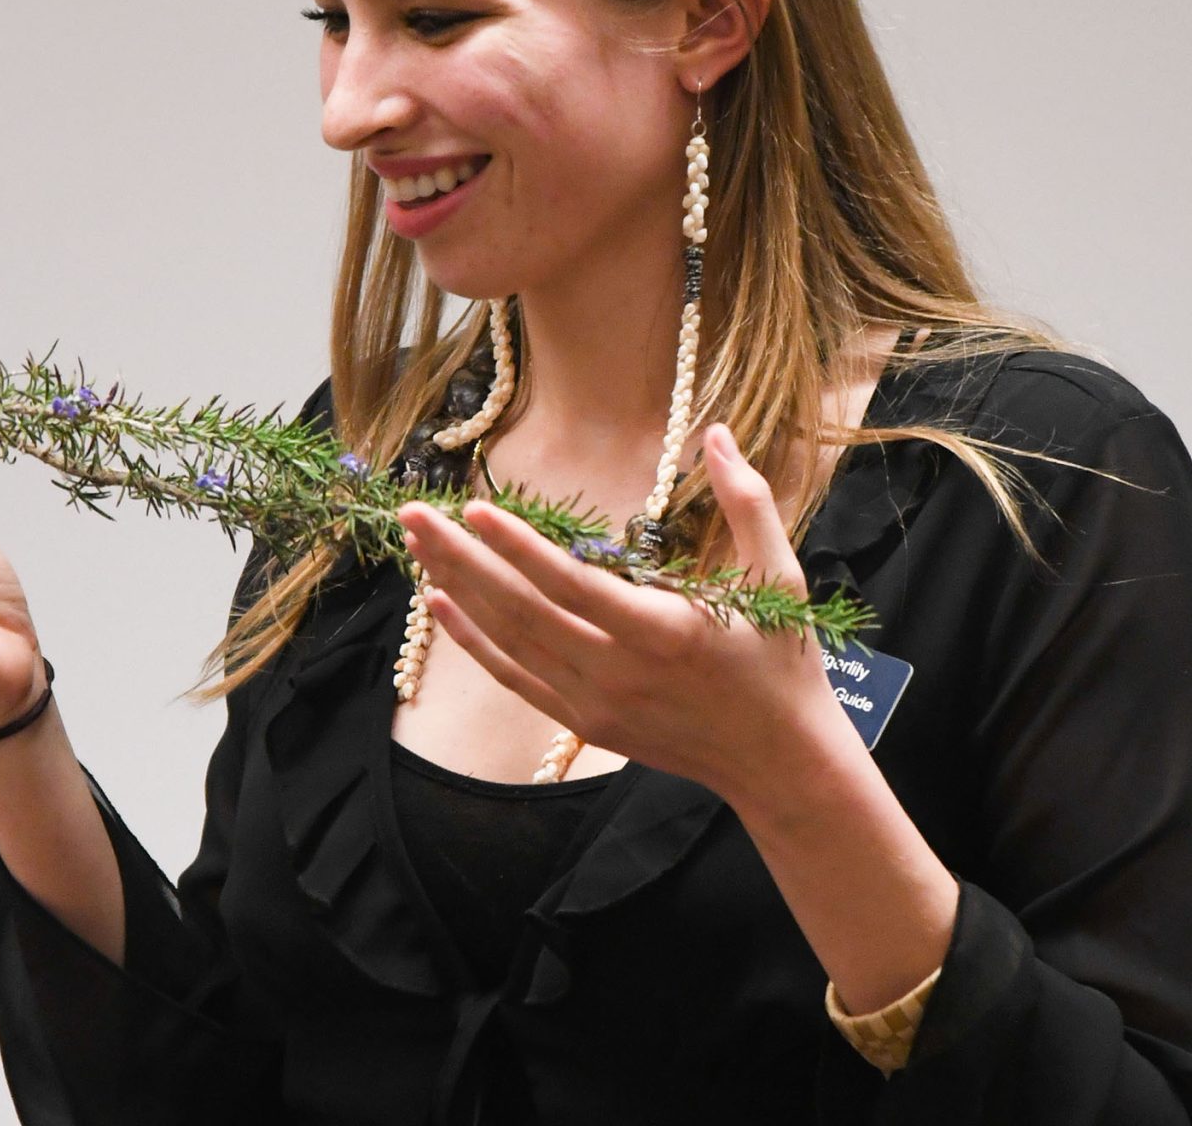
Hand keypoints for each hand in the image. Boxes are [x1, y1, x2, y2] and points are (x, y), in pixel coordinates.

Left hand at [397, 424, 850, 796]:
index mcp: (664, 631)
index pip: (571, 585)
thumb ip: (747, 501)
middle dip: (460, 559)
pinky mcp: (583, 723)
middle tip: (410, 513)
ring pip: (508, 642)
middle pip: (520, 610)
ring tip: (416, 543)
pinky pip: (514, 678)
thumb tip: (716, 430)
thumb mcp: (781, 577)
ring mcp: (594, 703)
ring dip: (457, 590)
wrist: (778, 761)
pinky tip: (438, 604)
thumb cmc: (781, 662)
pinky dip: (473, 642)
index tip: (473, 509)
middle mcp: (618, 671)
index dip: (518, 548)